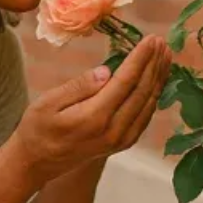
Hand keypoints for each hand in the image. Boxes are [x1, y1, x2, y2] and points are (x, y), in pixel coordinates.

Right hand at [9, 36, 172, 182]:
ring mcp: (121, 140)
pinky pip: (145, 116)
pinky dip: (154, 95)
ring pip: (148, 104)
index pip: (125, 81)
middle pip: (142, 91)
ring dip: (159, 78)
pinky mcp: (122, 143)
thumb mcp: (48, 102)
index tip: (151, 39)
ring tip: (165, 56)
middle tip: (162, 41)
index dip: (140, 58)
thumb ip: (79, 86)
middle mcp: (114, 130)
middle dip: (154, 64)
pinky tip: (157, 80)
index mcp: (95, 117)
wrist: (36, 163)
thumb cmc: (37, 128)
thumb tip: (106, 71)